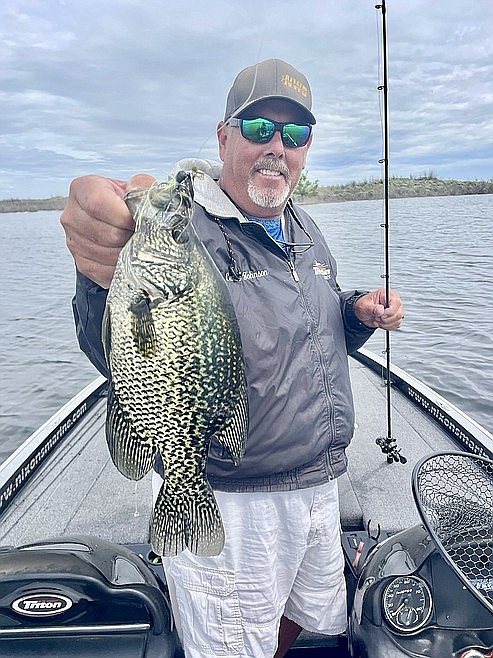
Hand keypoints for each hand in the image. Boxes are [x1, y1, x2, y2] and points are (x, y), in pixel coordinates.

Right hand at [60, 173, 155, 287]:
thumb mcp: (135, 186)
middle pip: (106, 233)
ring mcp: (74, 242)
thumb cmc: (126, 203)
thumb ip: (142, 186)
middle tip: (141, 233)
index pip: (97, 203)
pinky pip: (106, 271)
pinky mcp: (82, 264)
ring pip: (108, 254)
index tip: (137, 220)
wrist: (117, 222)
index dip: (123, 216)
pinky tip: (128, 256)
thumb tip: (144, 197)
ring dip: (128, 252)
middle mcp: (72, 215)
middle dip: (130, 236)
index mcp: (83, 189)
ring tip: (135, 243)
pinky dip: (122, 267)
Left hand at [354, 288, 403, 330]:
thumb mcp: (364, 306)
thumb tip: (381, 310)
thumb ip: (372, 308)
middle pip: (398, 314)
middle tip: (376, 318)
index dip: (389, 312)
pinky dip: (387, 327)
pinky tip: (381, 323)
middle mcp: (393, 301)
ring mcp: (396, 310)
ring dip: (386, 324)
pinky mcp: (395, 318)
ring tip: (377, 320)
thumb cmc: (364, 306)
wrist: (362, 313)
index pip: (396, 303)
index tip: (380, 316)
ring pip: (398, 321)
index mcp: (387, 294)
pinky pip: (397, 325)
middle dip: (386, 319)